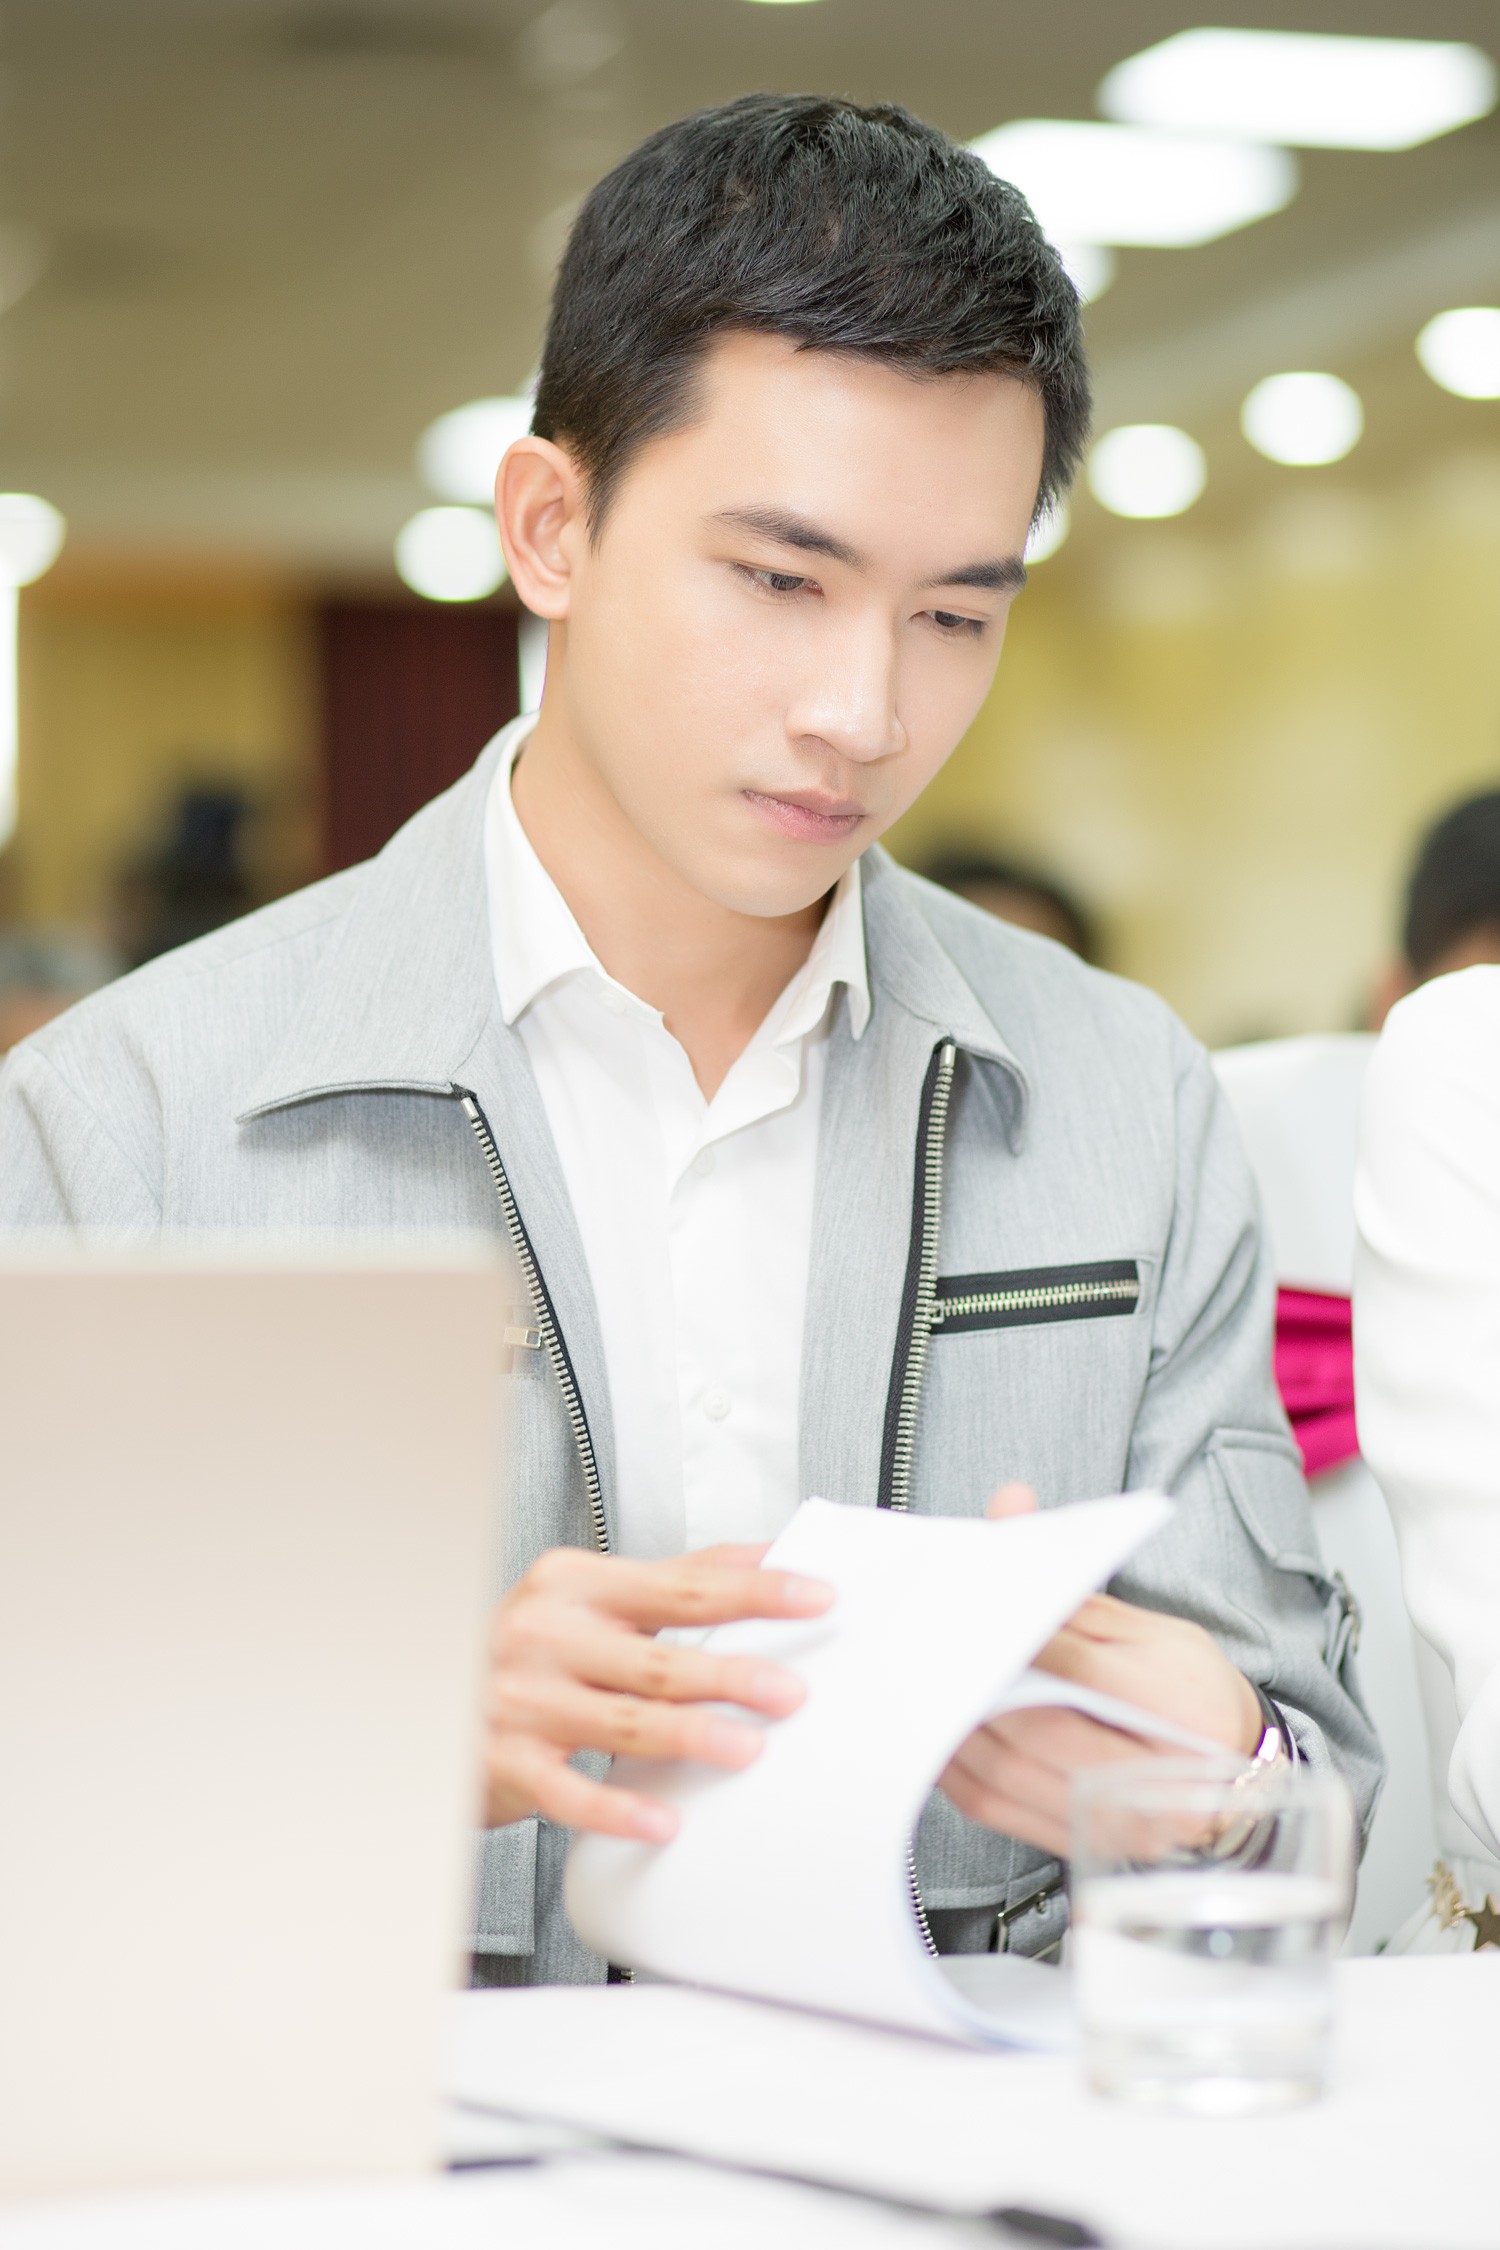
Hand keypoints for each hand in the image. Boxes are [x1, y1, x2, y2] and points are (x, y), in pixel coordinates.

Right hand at [484, 1543, 831, 1841]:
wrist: (436, 1696)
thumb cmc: (531, 1648)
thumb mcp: (591, 1598)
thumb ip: (675, 1579)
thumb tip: (768, 1557)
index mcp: (576, 1584)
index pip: (681, 1585)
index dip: (754, 1591)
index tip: (813, 1597)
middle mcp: (546, 1635)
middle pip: (657, 1658)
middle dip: (730, 1675)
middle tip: (790, 1691)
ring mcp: (523, 1700)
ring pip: (622, 1723)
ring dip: (691, 1737)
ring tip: (747, 1748)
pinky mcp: (508, 1762)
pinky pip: (570, 1792)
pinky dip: (619, 1809)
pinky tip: (665, 1819)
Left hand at [939, 1484, 1261, 1859]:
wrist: (1235, 1779)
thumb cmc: (1194, 1697)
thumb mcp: (1157, 1634)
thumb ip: (1077, 1595)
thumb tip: (1013, 1528)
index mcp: (1184, 1707)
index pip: (1080, 1669)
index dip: (1017, 1639)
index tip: (970, 1608)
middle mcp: (1152, 1777)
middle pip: (1038, 1727)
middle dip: (975, 1684)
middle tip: (931, 1644)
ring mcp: (1114, 1820)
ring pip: (1009, 1773)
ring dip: (953, 1725)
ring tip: (924, 1680)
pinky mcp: (1076, 1840)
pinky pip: (997, 1806)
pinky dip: (956, 1765)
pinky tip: (938, 1729)